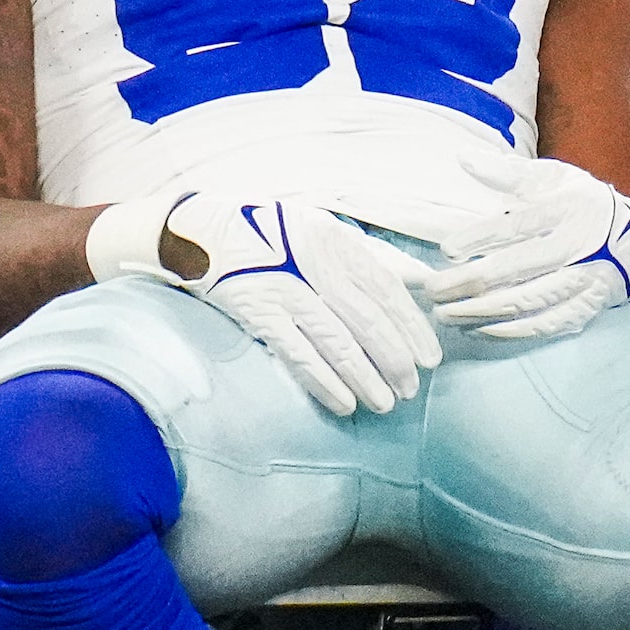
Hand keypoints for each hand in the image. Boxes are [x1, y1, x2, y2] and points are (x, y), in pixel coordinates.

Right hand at [87, 193, 440, 415]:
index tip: (429, 357)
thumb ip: (369, 254)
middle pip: (367, 319)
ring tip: (385, 404)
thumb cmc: (268, 230)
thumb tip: (421, 279)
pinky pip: (298, 355)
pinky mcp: (258, 313)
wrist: (200, 231)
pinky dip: (324, 382)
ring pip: (337, 342)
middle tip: (411, 388)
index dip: (411, 326)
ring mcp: (285, 290)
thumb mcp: (322, 226)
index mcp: (334, 239)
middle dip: (394, 358)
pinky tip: (344, 403)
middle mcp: (313, 263)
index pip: (385, 288)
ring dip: (365, 378)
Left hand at [421, 155, 629, 340]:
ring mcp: (584, 281)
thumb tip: (463, 158)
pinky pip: (543, 325)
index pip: (517, 227)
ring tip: (445, 314)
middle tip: (433, 291)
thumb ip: (507, 172)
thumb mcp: (553, 178)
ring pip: (526, 302)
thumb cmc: (583, 204)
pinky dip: (508, 331)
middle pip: (516, 269)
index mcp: (567, 209)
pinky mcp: (585, 308)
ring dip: (480, 311)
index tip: (447, 250)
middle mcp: (578, 247)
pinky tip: (477, 329)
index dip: (480, 239)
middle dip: (469, 283)